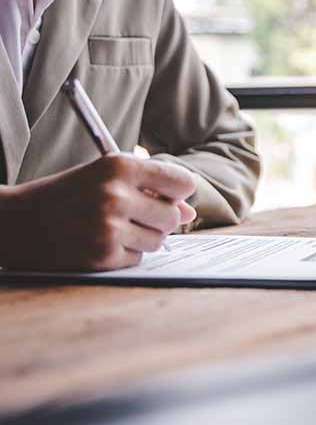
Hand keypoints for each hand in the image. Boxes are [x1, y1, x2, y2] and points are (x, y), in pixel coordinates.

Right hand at [0, 154, 196, 270]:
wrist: (14, 222)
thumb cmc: (66, 195)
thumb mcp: (104, 178)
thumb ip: (149, 190)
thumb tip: (190, 212)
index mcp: (119, 166)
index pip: (181, 182)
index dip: (178, 192)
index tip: (169, 196)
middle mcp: (115, 195)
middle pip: (173, 216)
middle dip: (159, 219)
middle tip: (132, 215)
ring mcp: (109, 228)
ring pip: (158, 240)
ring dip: (142, 238)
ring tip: (111, 227)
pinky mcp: (102, 256)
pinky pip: (138, 258)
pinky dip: (124, 254)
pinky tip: (99, 243)